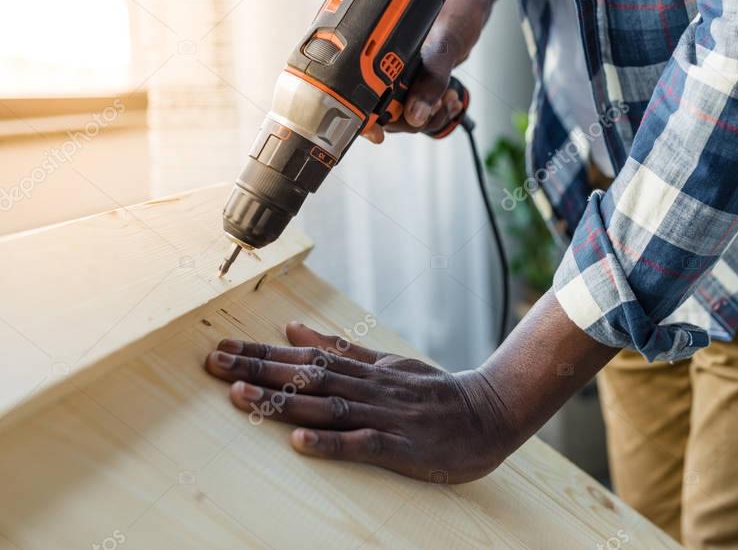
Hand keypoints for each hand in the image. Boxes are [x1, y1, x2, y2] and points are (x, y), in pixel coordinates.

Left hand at [204, 321, 516, 482]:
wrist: (488, 413)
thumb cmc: (434, 393)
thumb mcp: (387, 364)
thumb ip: (342, 349)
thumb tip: (293, 328)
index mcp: (364, 370)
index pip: (305, 356)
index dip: (262, 353)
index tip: (222, 348)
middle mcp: (368, 388)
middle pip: (307, 376)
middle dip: (258, 369)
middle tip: (213, 363)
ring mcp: (384, 415)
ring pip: (326, 406)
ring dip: (282, 401)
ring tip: (240, 396)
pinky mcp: (401, 446)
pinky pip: (363, 444)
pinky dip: (332, 443)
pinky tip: (300, 442)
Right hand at [362, 0, 506, 143]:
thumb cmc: (456, 7)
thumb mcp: (445, 44)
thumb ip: (432, 80)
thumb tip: (415, 116)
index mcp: (373, 50)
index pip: (355, 97)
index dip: (363, 119)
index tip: (378, 133)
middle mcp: (381, 64)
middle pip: (382, 113)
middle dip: (410, 119)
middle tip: (436, 105)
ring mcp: (399, 74)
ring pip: (404, 115)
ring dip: (429, 117)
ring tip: (449, 100)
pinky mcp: (416, 80)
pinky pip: (421, 108)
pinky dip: (437, 110)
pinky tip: (452, 98)